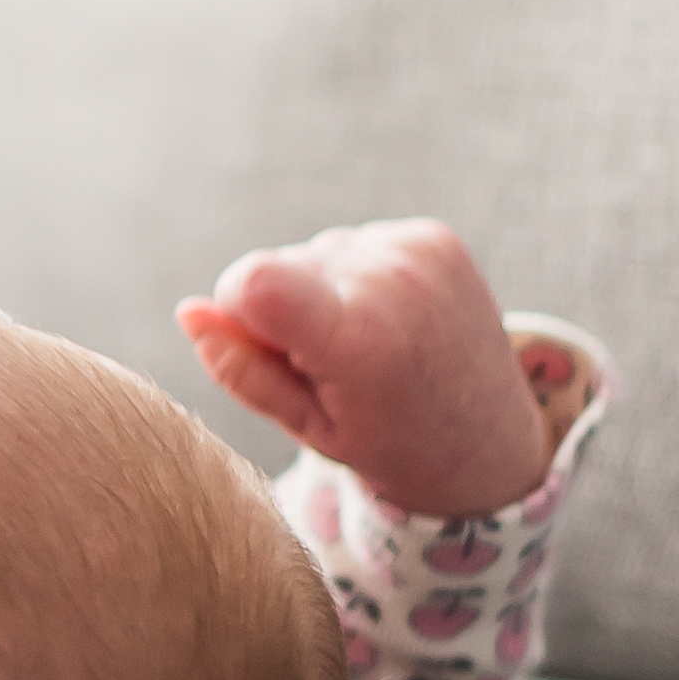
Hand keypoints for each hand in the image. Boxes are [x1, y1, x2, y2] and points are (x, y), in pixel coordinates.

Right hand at [175, 220, 558, 518]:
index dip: (237, 309)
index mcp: (359, 341)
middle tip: (333, 365)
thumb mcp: (307, 429)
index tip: (267, 347)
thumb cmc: (389, 442)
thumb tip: (190, 311)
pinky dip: (357, 278)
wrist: (488, 438)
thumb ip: (241, 371)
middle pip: (277, 266)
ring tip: (368, 344)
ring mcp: (418, 253)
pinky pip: (354, 244)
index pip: (252, 280)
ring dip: (322, 292)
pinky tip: (390, 319)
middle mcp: (391, 283)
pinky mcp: (434, 237)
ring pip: (314, 254)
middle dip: (281, 309)